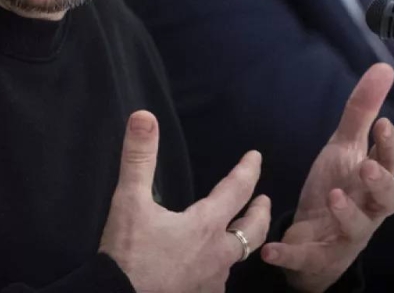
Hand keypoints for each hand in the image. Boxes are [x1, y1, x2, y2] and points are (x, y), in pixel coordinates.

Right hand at [100, 111, 270, 292]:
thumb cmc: (128, 253)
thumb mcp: (129, 201)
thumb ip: (138, 158)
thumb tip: (144, 116)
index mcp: (205, 225)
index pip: (236, 190)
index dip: (248, 170)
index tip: (256, 156)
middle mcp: (218, 254)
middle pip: (253, 231)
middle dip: (261, 212)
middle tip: (264, 201)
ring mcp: (212, 281)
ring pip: (237, 259)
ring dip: (241, 243)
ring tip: (236, 236)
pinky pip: (219, 281)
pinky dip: (220, 269)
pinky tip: (210, 269)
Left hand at [261, 63, 393, 292]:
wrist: (314, 242)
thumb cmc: (337, 190)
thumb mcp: (344, 149)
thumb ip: (362, 111)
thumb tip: (384, 68)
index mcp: (372, 182)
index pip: (392, 163)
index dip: (390, 146)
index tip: (383, 124)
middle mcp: (367, 209)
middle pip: (389, 200)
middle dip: (382, 183)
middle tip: (367, 167)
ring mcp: (344, 235)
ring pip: (357, 230)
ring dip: (348, 213)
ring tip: (333, 196)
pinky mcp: (318, 257)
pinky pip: (306, 258)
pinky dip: (288, 255)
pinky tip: (270, 248)